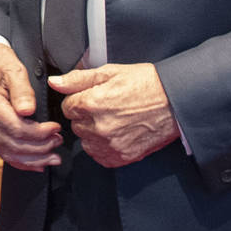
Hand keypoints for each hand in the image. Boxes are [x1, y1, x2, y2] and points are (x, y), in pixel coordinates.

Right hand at [0, 43, 61, 170]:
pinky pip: (3, 150)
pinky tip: (36, 164)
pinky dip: (21, 160)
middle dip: (39, 148)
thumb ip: (22, 90)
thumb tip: (28, 110)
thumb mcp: (12, 68)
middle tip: (58, 142)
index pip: (15, 128)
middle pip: (13, 144)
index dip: (39, 133)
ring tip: (53, 157)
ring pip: (8, 152)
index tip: (55, 129)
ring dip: (33, 159)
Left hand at [48, 62, 178, 168]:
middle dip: (86, 116)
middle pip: (75, 125)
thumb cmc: (145, 84)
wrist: (175, 102)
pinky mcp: (122, 157)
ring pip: (86, 141)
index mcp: (91, 103)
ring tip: (113, 120)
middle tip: (107, 107)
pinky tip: (117, 134)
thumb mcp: (110, 72)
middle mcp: (98, 127)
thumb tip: (55, 82)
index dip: (78, 101)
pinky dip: (104, 147)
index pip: (66, 107)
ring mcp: (110, 144)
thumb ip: (78, 79)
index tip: (93, 98)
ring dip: (93, 133)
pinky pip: (99, 156)